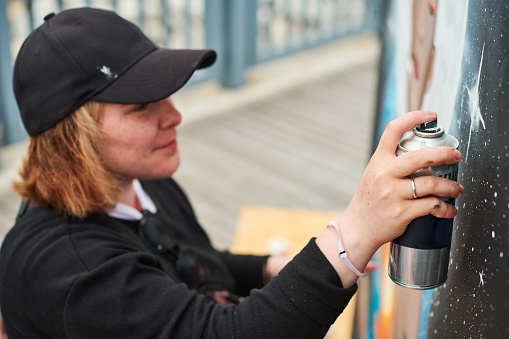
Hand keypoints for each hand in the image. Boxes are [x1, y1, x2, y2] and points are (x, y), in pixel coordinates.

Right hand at [316, 111, 463, 286]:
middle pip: (420, 157)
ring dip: (450, 186)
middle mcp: (385, 174)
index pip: (393, 130)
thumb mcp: (374, 175)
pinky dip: (444, 208)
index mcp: (378, 161)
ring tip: (456, 188)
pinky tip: (448, 209)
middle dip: (445, 154)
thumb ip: (392, 163)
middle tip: (456, 155)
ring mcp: (393, 194)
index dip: (413, 118)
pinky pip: (431, 206)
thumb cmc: (368, 201)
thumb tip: (421, 155)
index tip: (429, 114)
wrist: (357, 228)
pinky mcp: (401, 212)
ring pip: (431, 184)